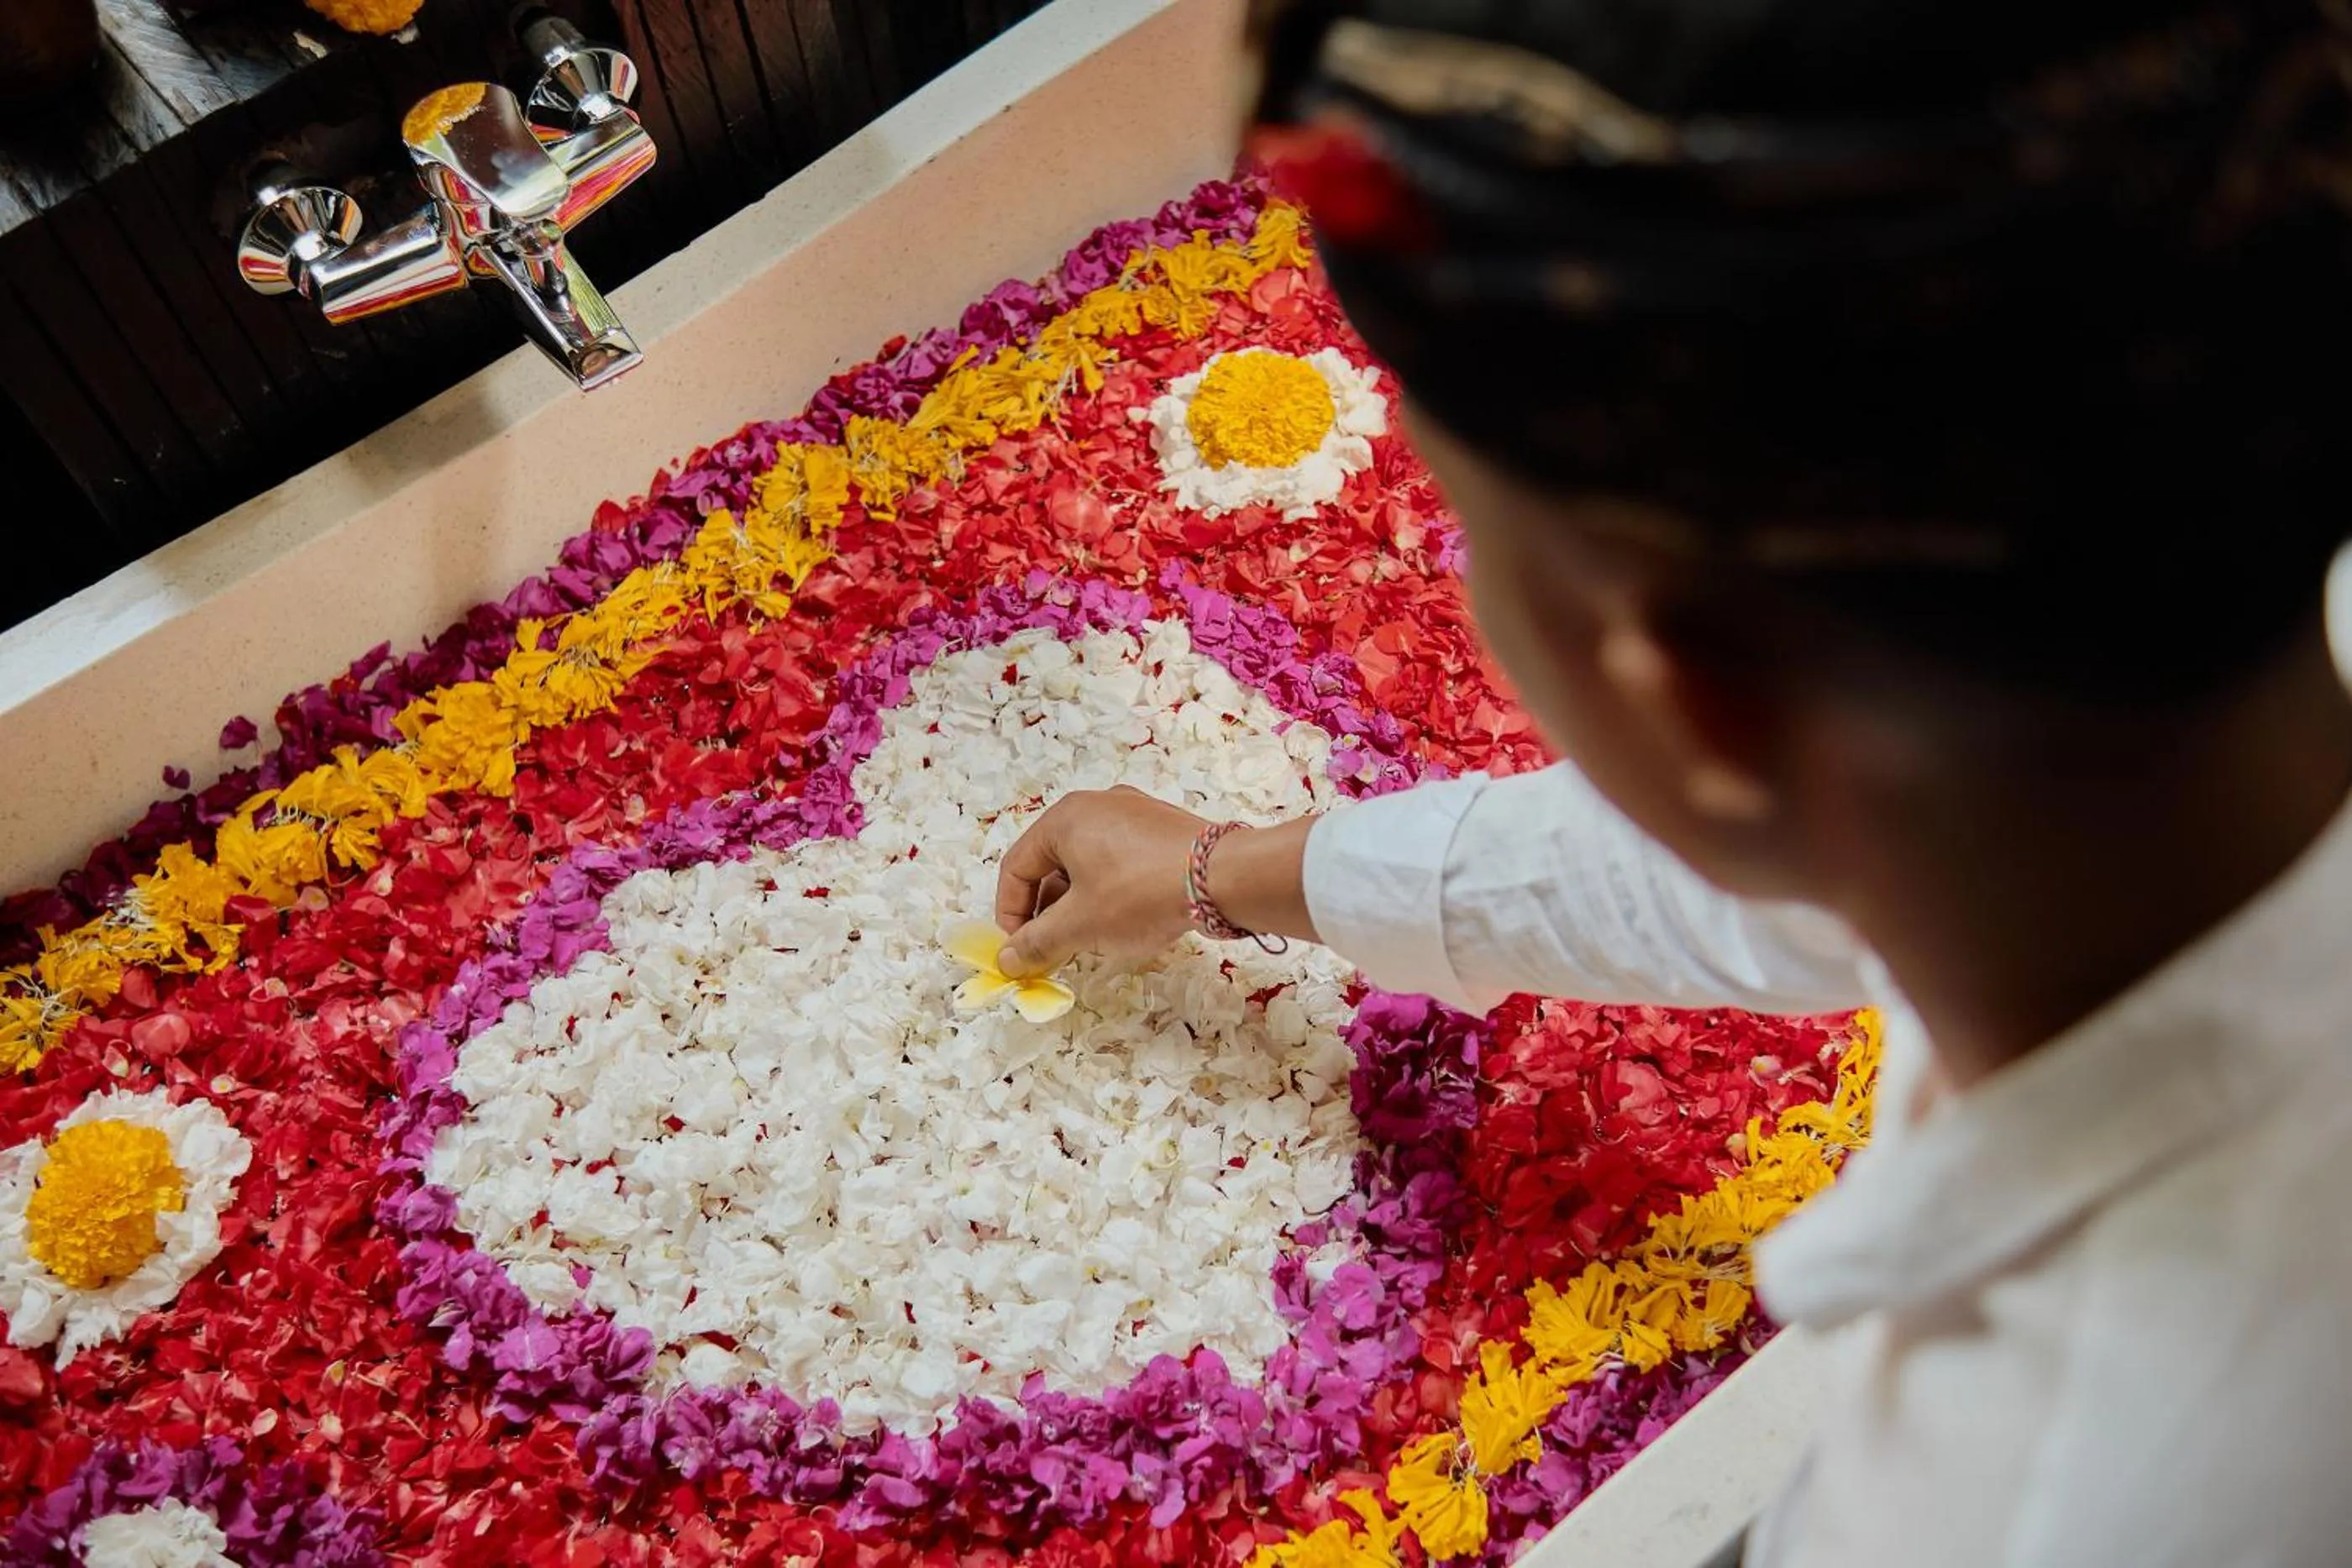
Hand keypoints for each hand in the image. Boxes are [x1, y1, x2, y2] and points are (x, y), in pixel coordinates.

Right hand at [993, 787, 1205, 976]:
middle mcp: (1096, 805)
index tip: (1019, 950)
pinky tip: (1127, 919)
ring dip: (1078, 905)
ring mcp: (1133, 813)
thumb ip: (1038, 941)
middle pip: (1051, 864)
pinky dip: (1110, 891)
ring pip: (1087, 863)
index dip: (1010, 914)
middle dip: (1048, 912)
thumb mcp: (1080, 923)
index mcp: (1065, 818)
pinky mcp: (1162, 829)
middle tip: (1054, 951)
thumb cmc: (1141, 893)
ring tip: (1090, 940)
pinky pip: (1120, 860)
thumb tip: (1007, 960)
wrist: (1224, 877)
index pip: (1017, 867)